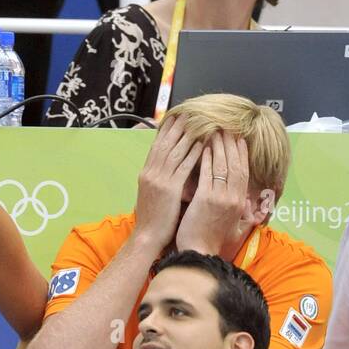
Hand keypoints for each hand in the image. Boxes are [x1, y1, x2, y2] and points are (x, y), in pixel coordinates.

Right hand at [133, 115, 203, 252]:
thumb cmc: (152, 219)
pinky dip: (193, 153)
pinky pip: (183, 166)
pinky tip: (202, 144)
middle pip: (165, 143)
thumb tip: (168, 169)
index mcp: (146, 173)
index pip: (157, 146)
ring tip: (199, 121)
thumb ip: (159, 179)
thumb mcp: (151, 194)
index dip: (166, 130)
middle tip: (188, 112)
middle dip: (177, 126)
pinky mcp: (170, 189)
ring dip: (188, 135)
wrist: (147, 237)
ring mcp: (159, 180)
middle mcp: (151, 173)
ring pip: (175, 151)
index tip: (176, 117)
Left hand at [174, 132, 249, 256]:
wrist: (199, 254)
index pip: (243, 172)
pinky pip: (207, 174)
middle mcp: (233, 198)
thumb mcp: (235, 229)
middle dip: (231, 144)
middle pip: (235, 164)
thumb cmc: (212, 241)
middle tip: (226, 128)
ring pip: (222, 165)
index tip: (238, 139)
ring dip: (218, 146)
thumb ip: (244, 216)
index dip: (241, 154)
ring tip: (214, 131)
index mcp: (240, 203)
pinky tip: (203, 148)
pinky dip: (206, 159)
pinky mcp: (204, 199)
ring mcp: (219, 198)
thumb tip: (252, 207)